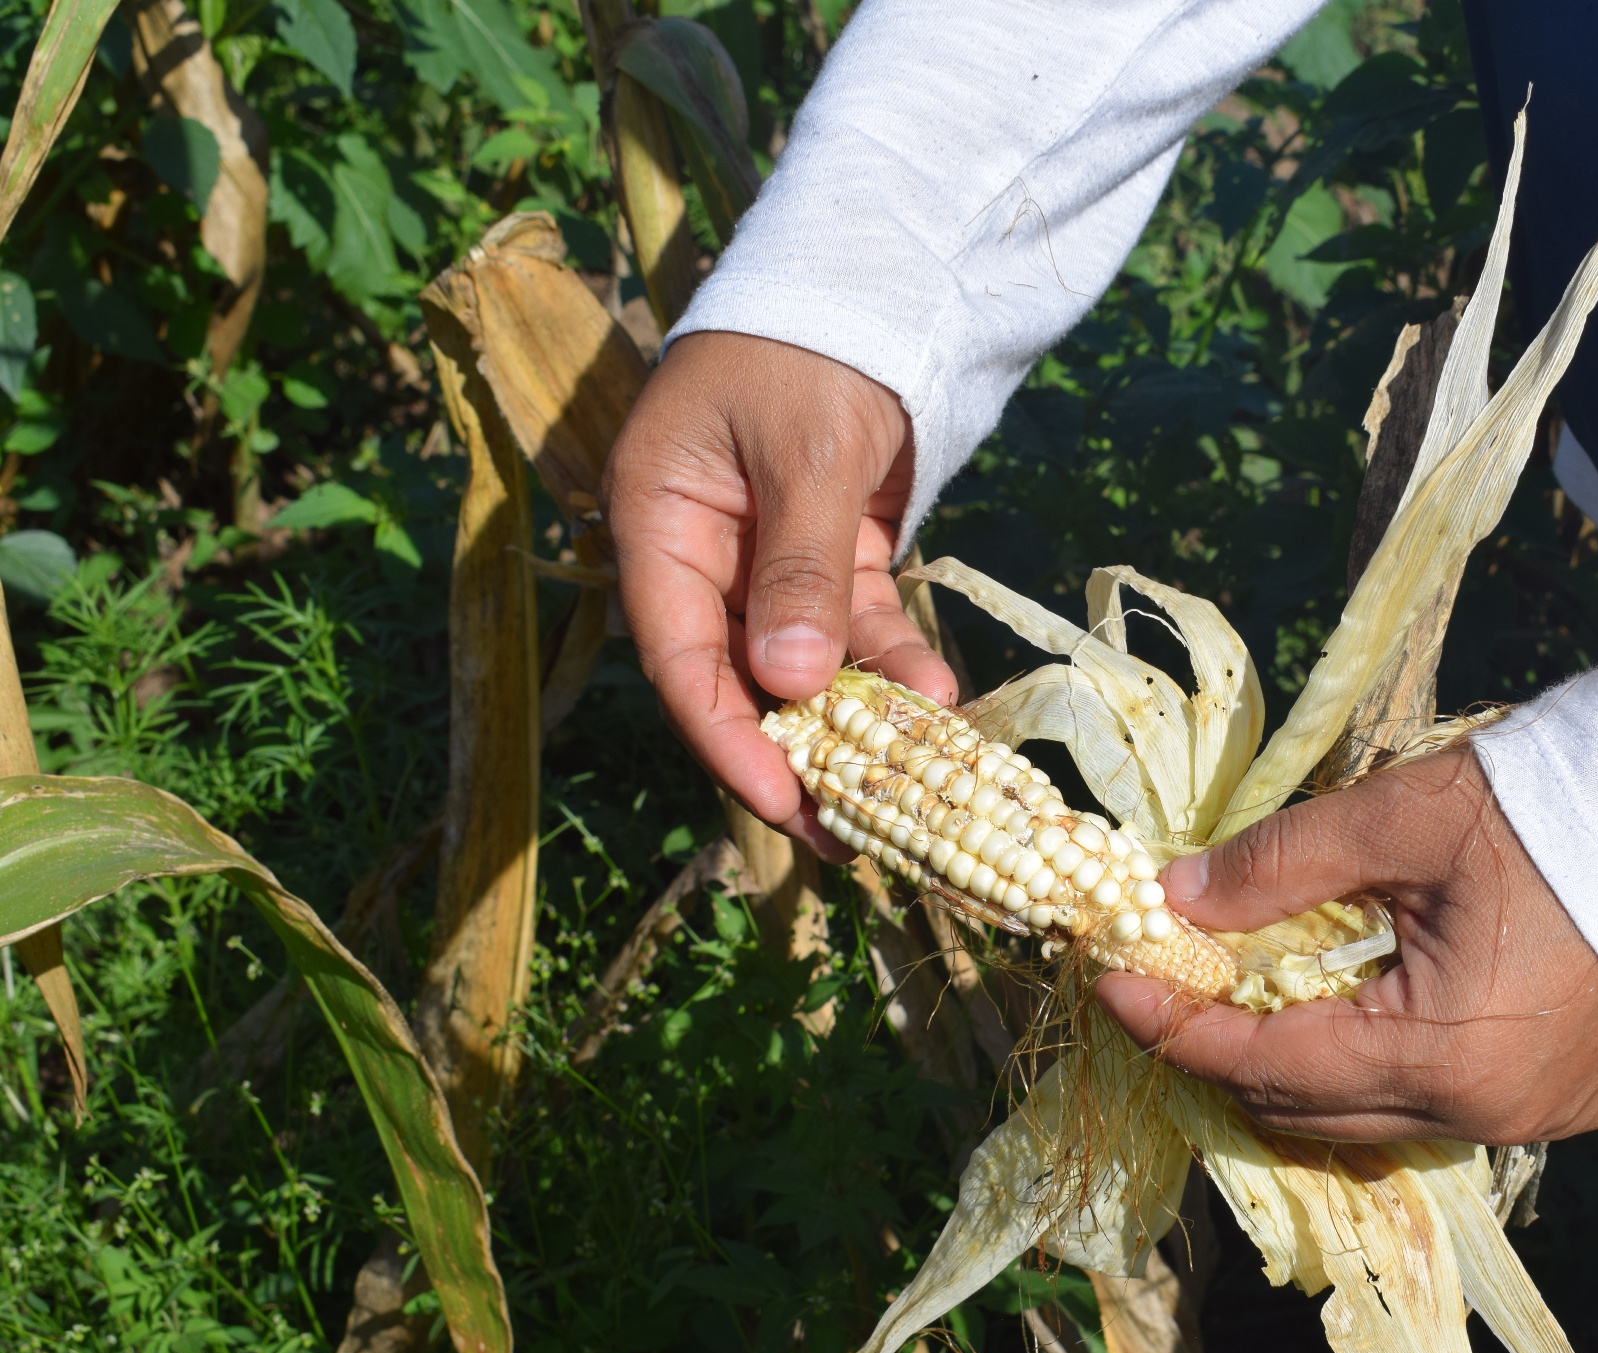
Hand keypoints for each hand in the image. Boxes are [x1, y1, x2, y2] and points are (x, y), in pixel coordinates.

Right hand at [605, 332, 955, 846]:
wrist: (874, 272)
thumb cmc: (813, 346)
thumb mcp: (806, 452)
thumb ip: (800, 568)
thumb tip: (792, 684)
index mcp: (658, 518)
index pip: (680, 655)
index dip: (728, 738)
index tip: (782, 804)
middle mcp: (703, 549)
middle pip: (736, 677)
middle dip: (793, 756)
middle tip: (847, 835)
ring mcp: (766, 555)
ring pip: (802, 664)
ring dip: (855, 723)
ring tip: (910, 791)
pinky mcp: (831, 552)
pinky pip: (855, 627)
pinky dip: (893, 663)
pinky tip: (939, 697)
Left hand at [1096, 746, 1597, 1145]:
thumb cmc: (1552, 807)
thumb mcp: (1397, 820)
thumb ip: (1275, 869)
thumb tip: (1171, 898)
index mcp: (1440, 1054)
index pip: (1265, 1065)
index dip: (1174, 1026)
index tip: (1109, 980)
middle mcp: (1484, 1115)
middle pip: (1311, 1111)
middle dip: (1226, 1052)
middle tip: (1173, 983)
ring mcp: (1535, 1120)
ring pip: (1375, 1119)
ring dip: (1302, 1068)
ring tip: (1255, 994)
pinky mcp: (1572, 1104)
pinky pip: (1441, 1109)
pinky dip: (1379, 1071)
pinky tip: (1359, 1008)